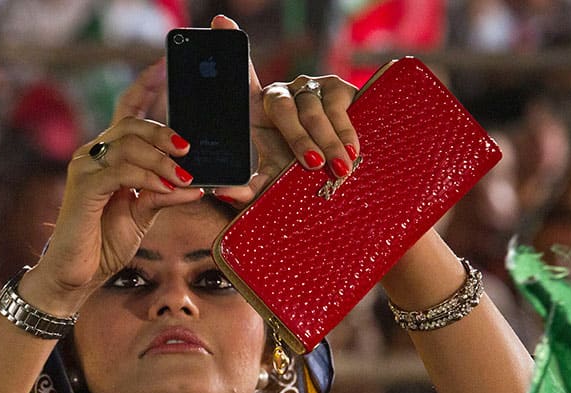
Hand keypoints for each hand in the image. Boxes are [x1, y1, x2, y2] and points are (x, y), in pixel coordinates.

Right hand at [23, 71, 202, 313]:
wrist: (77, 275)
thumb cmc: (105, 243)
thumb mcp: (143, 213)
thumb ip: (164, 193)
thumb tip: (198, 184)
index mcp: (109, 156)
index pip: (127, 111)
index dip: (145, 86)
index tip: (165, 66)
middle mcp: (93, 155)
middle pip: (130, 123)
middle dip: (163, 132)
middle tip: (188, 148)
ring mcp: (84, 168)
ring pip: (127, 144)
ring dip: (160, 159)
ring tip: (182, 176)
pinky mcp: (82, 187)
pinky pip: (120, 170)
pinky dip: (146, 176)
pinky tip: (164, 186)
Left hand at [208, 14, 359, 203]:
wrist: (338, 179)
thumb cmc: (296, 178)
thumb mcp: (271, 184)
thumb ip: (247, 190)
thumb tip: (222, 192)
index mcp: (257, 109)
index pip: (241, 75)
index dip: (231, 45)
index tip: (219, 22)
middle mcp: (282, 92)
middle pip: (282, 106)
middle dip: (298, 138)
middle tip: (311, 165)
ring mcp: (310, 87)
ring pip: (313, 111)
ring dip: (326, 142)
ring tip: (336, 168)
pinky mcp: (339, 88)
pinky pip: (339, 110)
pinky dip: (345, 135)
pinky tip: (350, 153)